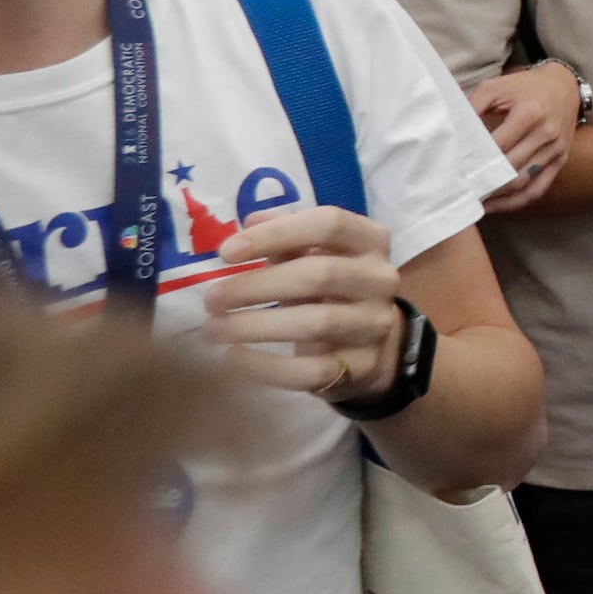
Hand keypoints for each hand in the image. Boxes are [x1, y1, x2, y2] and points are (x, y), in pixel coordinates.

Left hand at [201, 204, 412, 400]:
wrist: (368, 341)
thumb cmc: (329, 285)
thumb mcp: (313, 252)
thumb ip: (285, 233)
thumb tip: (249, 222)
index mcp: (371, 240)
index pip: (329, 223)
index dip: (276, 234)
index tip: (225, 253)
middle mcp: (381, 279)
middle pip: (320, 275)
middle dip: (257, 287)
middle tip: (211, 299)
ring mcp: (376, 325)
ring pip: (317, 324)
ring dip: (256, 326)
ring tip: (215, 329)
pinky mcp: (363, 366)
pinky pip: (313, 371)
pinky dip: (268, 367)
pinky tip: (236, 358)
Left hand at [469, 61, 582, 212]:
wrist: (564, 85)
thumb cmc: (524, 87)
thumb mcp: (495, 87)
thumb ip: (471, 106)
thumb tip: (451, 132)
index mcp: (530, 113)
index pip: (497, 146)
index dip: (475, 160)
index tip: (454, 170)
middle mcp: (546, 133)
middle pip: (509, 169)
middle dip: (483, 181)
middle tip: (459, 189)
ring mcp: (556, 150)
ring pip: (522, 184)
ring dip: (496, 196)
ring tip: (473, 200)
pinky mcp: (560, 161)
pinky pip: (537, 190)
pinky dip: (515, 202)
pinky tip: (496, 204)